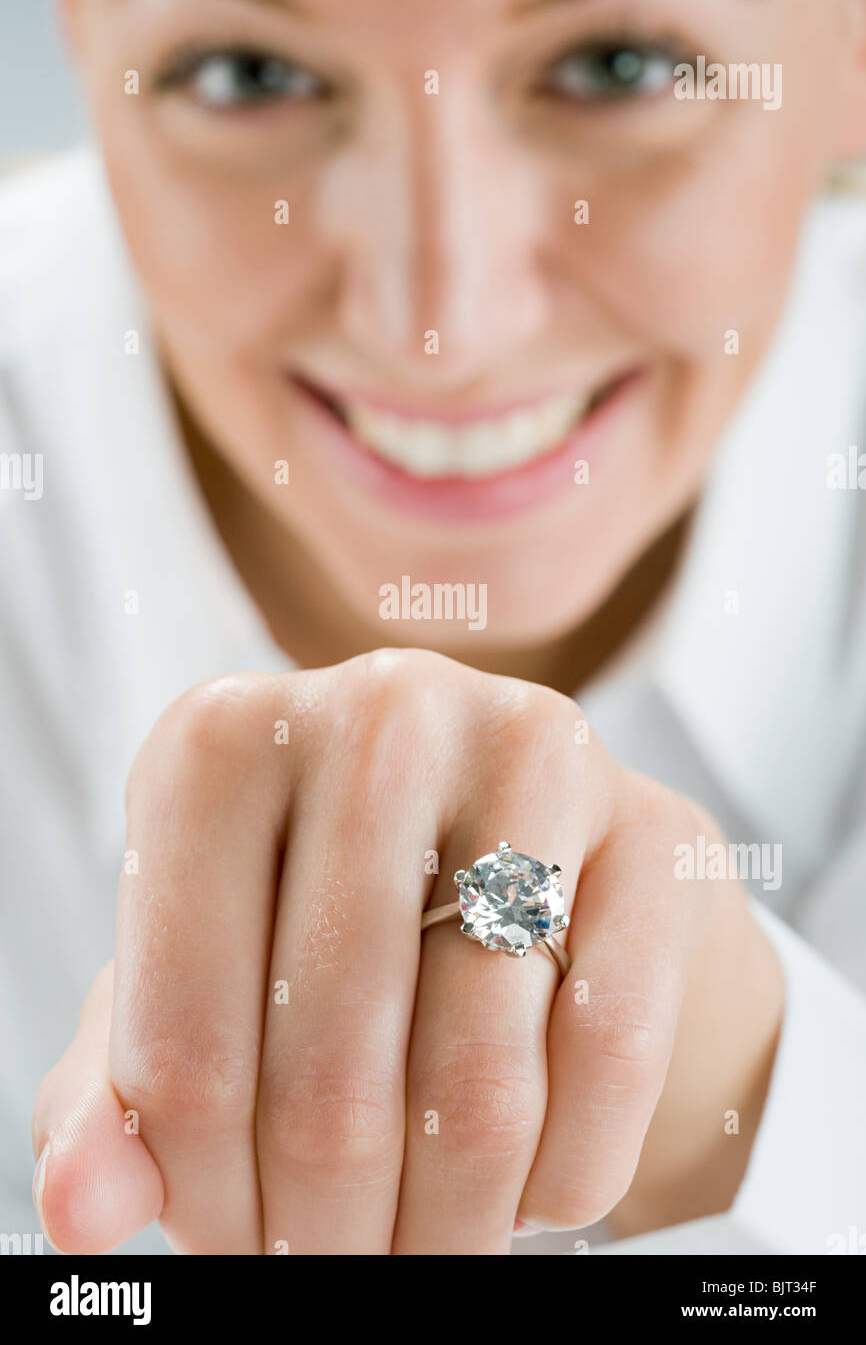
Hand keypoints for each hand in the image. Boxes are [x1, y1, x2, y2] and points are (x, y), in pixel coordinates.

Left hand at [31, 649, 782, 1253]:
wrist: (523, 854)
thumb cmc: (329, 925)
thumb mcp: (201, 990)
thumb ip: (115, 1100)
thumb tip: (83, 1206)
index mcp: (219, 748)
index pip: (178, 1042)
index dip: (202, 1194)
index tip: (234, 1244)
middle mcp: (374, 713)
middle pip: (329, 1073)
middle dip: (328, 1231)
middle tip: (334, 1270)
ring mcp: (527, 754)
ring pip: (478, 1082)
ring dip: (448, 1223)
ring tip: (427, 1245)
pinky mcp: (654, 826)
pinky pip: (610, 1055)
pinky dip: (567, 1171)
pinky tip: (531, 1186)